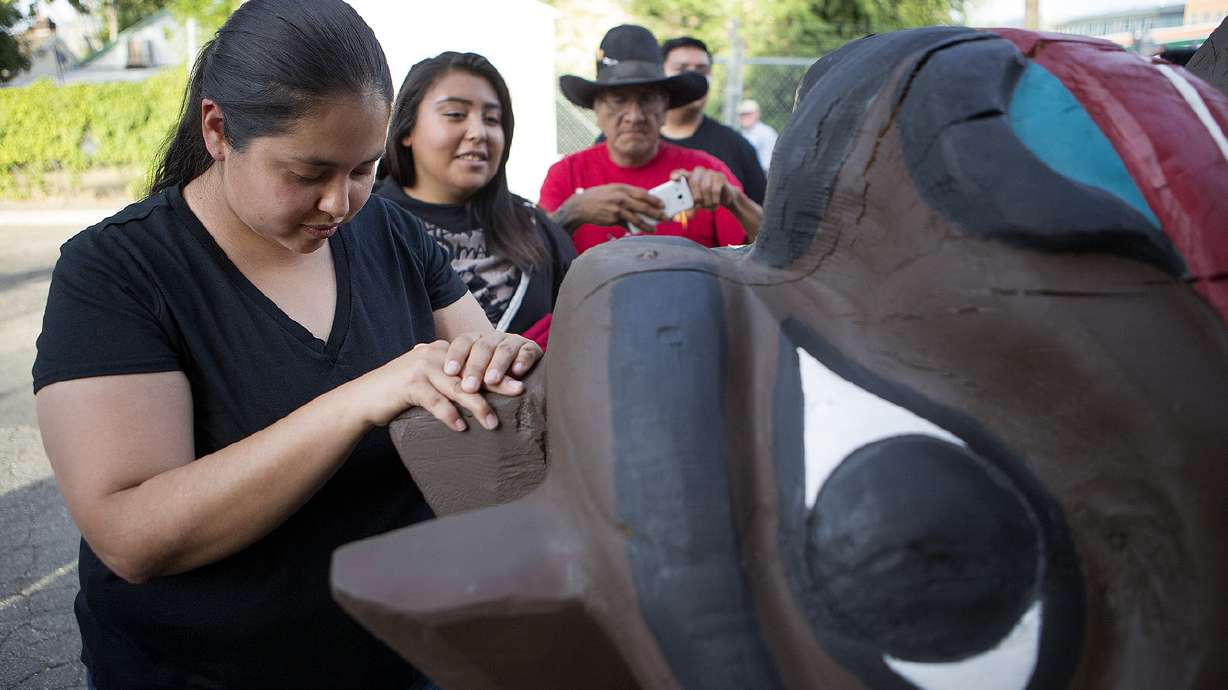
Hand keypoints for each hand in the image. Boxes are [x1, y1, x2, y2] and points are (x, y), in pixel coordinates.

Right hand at [354, 340, 520, 430]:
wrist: (364, 398)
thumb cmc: (400, 393)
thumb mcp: (427, 379)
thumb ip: (449, 378)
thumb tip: (479, 390)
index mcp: (441, 351)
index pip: (475, 361)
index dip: (498, 371)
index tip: (519, 380)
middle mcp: (434, 355)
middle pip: (471, 371)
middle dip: (497, 383)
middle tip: (519, 392)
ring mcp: (421, 368)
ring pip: (457, 387)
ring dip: (477, 406)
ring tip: (492, 422)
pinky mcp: (410, 385)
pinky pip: (435, 401)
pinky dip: (449, 415)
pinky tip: (460, 427)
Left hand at [442, 331, 541, 394]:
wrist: (521, 370)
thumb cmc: (488, 378)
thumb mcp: (473, 375)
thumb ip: (459, 377)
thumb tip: (438, 382)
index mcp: (476, 340)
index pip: (463, 343)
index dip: (456, 356)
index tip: (449, 371)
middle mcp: (494, 338)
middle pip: (482, 348)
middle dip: (475, 367)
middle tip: (469, 386)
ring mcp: (513, 342)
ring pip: (504, 350)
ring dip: (497, 365)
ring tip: (491, 381)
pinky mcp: (532, 349)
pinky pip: (528, 351)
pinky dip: (522, 360)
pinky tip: (517, 372)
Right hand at [558, 183, 664, 229]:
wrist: (580, 206)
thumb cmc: (597, 198)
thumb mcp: (612, 190)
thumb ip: (625, 196)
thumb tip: (640, 205)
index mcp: (621, 187)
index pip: (642, 193)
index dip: (654, 199)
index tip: (663, 204)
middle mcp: (620, 197)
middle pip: (643, 206)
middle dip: (656, 212)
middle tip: (665, 217)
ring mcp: (617, 208)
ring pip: (637, 218)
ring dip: (647, 225)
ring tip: (654, 229)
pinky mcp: (613, 218)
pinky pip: (627, 225)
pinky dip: (634, 229)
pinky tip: (640, 231)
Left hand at [673, 167, 737, 210]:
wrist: (723, 197)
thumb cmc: (705, 199)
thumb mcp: (695, 204)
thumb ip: (688, 209)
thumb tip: (684, 216)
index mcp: (689, 177)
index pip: (680, 173)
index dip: (676, 174)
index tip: (673, 179)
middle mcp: (698, 172)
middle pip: (694, 182)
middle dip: (696, 196)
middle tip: (698, 206)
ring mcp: (709, 172)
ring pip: (706, 187)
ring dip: (707, 201)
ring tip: (708, 207)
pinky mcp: (720, 176)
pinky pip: (715, 189)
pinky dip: (714, 200)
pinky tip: (715, 204)